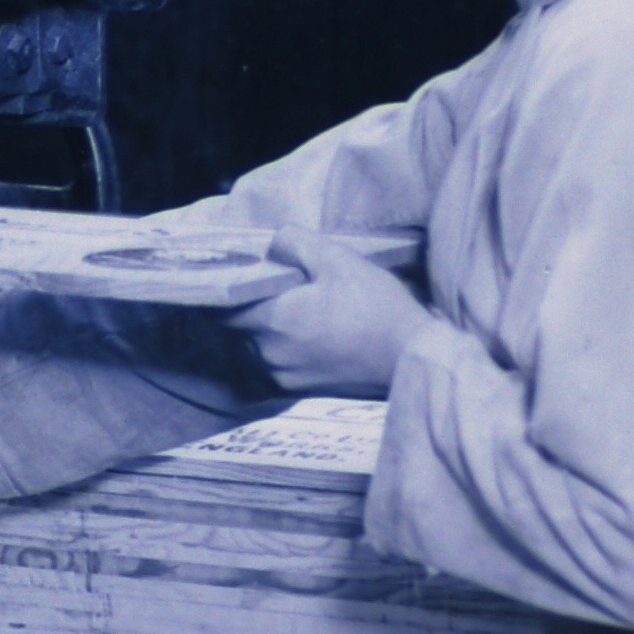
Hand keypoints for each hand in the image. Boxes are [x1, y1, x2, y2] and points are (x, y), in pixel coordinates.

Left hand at [230, 230, 430, 397]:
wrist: (409, 358)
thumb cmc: (375, 306)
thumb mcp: (337, 259)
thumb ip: (294, 242)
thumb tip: (271, 242)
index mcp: (271, 320)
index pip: (223, 305)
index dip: (231, 286)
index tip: (247, 273)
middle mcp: (268, 354)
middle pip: (239, 326)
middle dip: (253, 306)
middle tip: (282, 288)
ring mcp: (283, 376)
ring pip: (256, 346)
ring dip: (269, 329)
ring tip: (300, 312)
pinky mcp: (300, 391)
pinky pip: (276, 364)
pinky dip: (284, 349)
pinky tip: (312, 335)